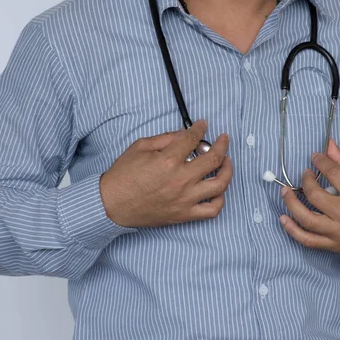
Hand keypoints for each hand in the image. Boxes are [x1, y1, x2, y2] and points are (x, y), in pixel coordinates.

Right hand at [99, 120, 232, 227]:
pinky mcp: (184, 214)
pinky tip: (218, 190)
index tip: (203, 125)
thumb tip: (185, 134)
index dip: (201, 128)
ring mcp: (185, 199)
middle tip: (223, 140)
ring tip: (226, 163)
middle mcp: (180, 180)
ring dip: (227, 170)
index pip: (193, 139)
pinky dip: (220, 199)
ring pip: (219, 184)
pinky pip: (212, 210)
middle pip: (213, 159)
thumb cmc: (123, 176)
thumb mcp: (140, 147)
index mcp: (168, 161)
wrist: (112, 204)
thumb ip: (166, 138)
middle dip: (222, 145)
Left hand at [280, 139, 339, 259]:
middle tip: (305, 174)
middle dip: (305, 181)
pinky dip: (292, 230)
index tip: (314, 157)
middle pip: (315, 195)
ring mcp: (339, 233)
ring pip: (306, 219)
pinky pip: (307, 240)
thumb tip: (328, 145)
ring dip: (290, 203)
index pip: (333, 174)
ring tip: (285, 191)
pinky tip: (284, 218)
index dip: (320, 162)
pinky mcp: (334, 246)